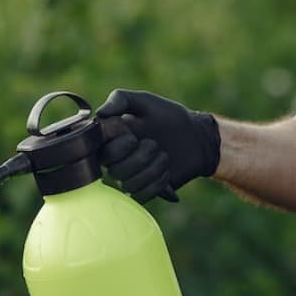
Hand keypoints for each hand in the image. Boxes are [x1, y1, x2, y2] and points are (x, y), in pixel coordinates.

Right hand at [96, 89, 219, 202]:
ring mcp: (130, 177)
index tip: (132, 135)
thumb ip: (120, 99)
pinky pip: (141, 196)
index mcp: (111, 139)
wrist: (196, 137)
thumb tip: (99, 113)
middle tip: (154, 143)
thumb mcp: (145, 101)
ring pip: (128, 185)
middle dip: (140, 156)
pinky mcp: (144, 191)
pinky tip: (167, 171)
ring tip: (164, 156)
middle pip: (113, 170)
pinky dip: (157, 183)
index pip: (98, 151)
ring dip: (152, 169)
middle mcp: (116, 159)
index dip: (117, 145)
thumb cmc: (168, 116)